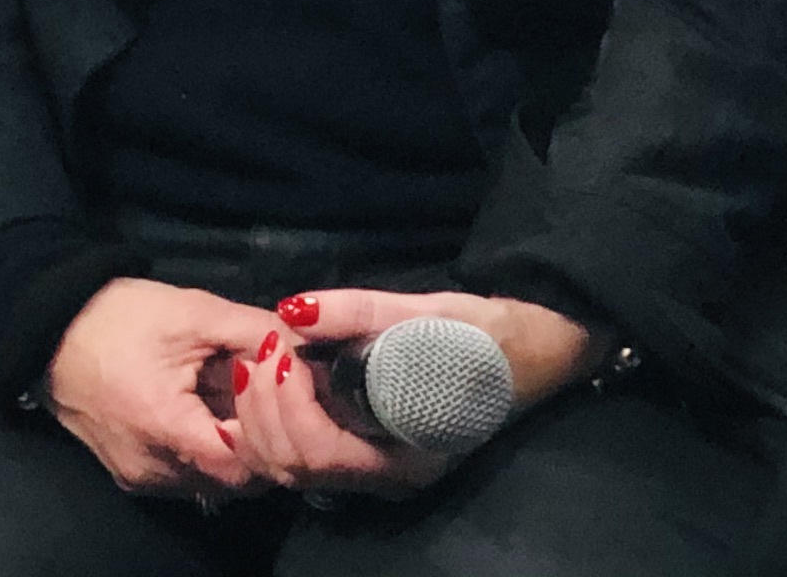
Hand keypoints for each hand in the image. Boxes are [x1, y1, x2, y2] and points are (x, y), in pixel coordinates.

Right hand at [42, 277, 272, 499]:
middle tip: (256, 396)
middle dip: (257, 442)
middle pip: (235, 481)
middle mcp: (153, 469)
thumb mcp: (193, 312)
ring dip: (230, 450)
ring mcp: (140, 478)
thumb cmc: (116, 316)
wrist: (43, 325)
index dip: (271, 433)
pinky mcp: (129, 476)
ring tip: (224, 401)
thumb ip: (257, 332)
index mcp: (166, 428)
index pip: (249, 465)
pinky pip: (184, 478)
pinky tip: (197, 414)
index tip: (273, 396)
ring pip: (212, 484)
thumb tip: (311, 348)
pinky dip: (201, 453)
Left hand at [227, 287, 606, 499]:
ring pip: (291, 466)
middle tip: (265, 350)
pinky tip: (270, 374)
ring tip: (263, 358)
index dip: (287, 402)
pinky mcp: (362, 447)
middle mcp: (388, 474)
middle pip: (295, 467)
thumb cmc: (482, 336)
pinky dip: (272, 418)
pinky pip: (302, 451)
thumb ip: (356, 313)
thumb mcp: (424, 314)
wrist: (526, 349)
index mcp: (409, 455)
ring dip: (260, 413)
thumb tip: (292, 312)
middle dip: (263, 407)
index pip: (321, 453)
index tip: (284, 348)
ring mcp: (373, 465)